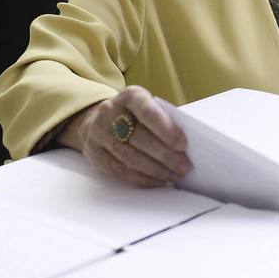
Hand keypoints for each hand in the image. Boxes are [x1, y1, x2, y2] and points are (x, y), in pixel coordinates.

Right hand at [60, 85, 191, 187]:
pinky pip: (120, 170)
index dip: (165, 129)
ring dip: (156, 170)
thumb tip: (184, 147)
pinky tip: (157, 180)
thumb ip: (163, 120)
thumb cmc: (135, 115)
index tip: (182, 145)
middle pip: (139, 138)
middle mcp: (110, 111)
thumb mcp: (148, 107)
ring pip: (130, 157)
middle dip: (165, 155)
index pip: (148, 112)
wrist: (99, 120)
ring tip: (174, 175)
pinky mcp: (94, 153)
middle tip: (184, 166)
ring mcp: (99, 133)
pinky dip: (142, 178)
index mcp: (130, 96)